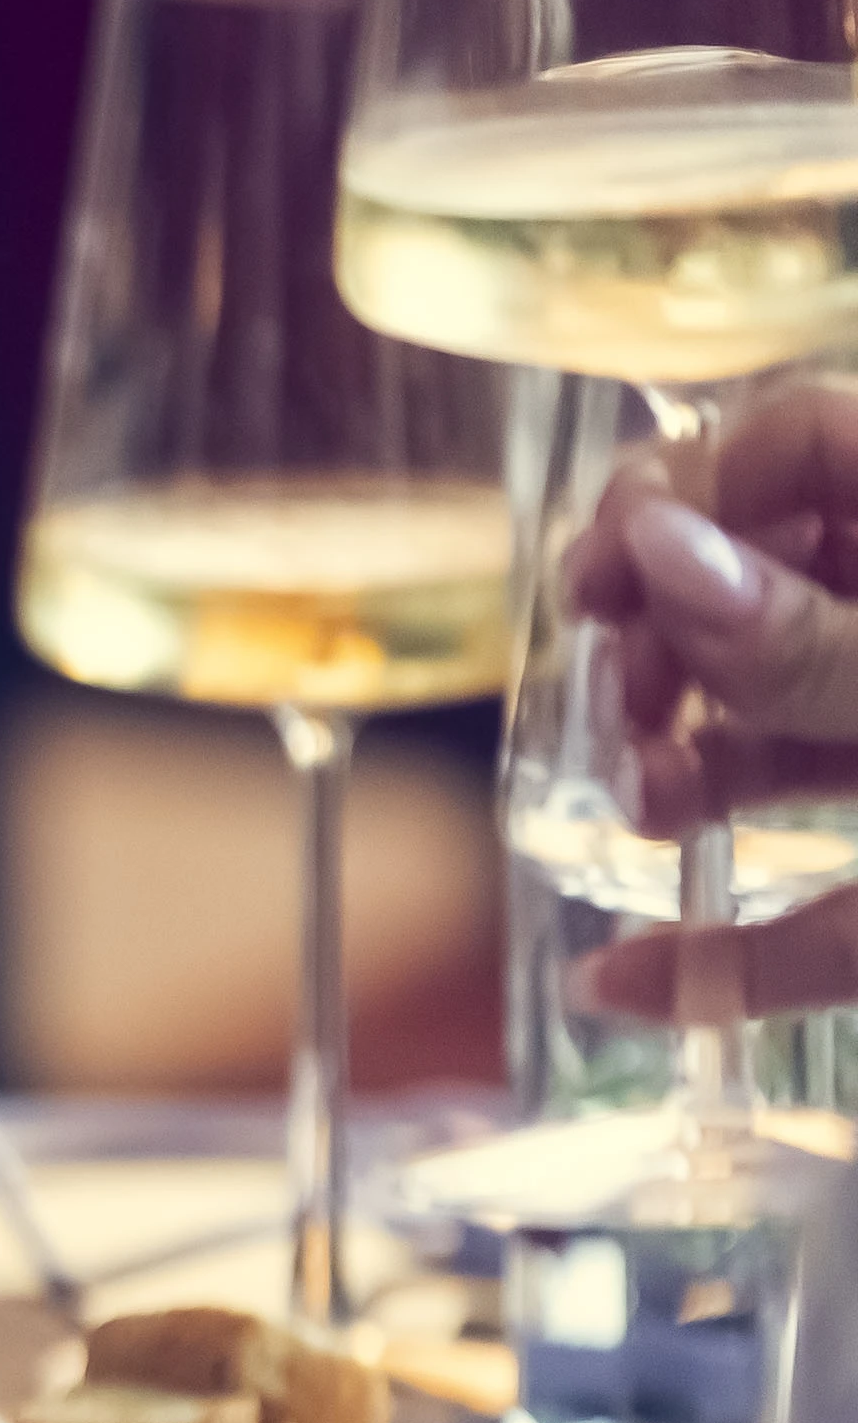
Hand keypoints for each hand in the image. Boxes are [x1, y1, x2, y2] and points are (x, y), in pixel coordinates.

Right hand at [561, 386, 857, 1024]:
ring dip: (683, 771)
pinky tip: (634, 984)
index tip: (600, 581)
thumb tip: (657, 550)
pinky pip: (822, 917)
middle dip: (665, 644)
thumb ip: (815, 638)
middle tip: (625, 707)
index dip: (684, 489)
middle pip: (768, 580)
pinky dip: (731, 953)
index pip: (799, 439)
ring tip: (643, 808)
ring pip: (786, 735)